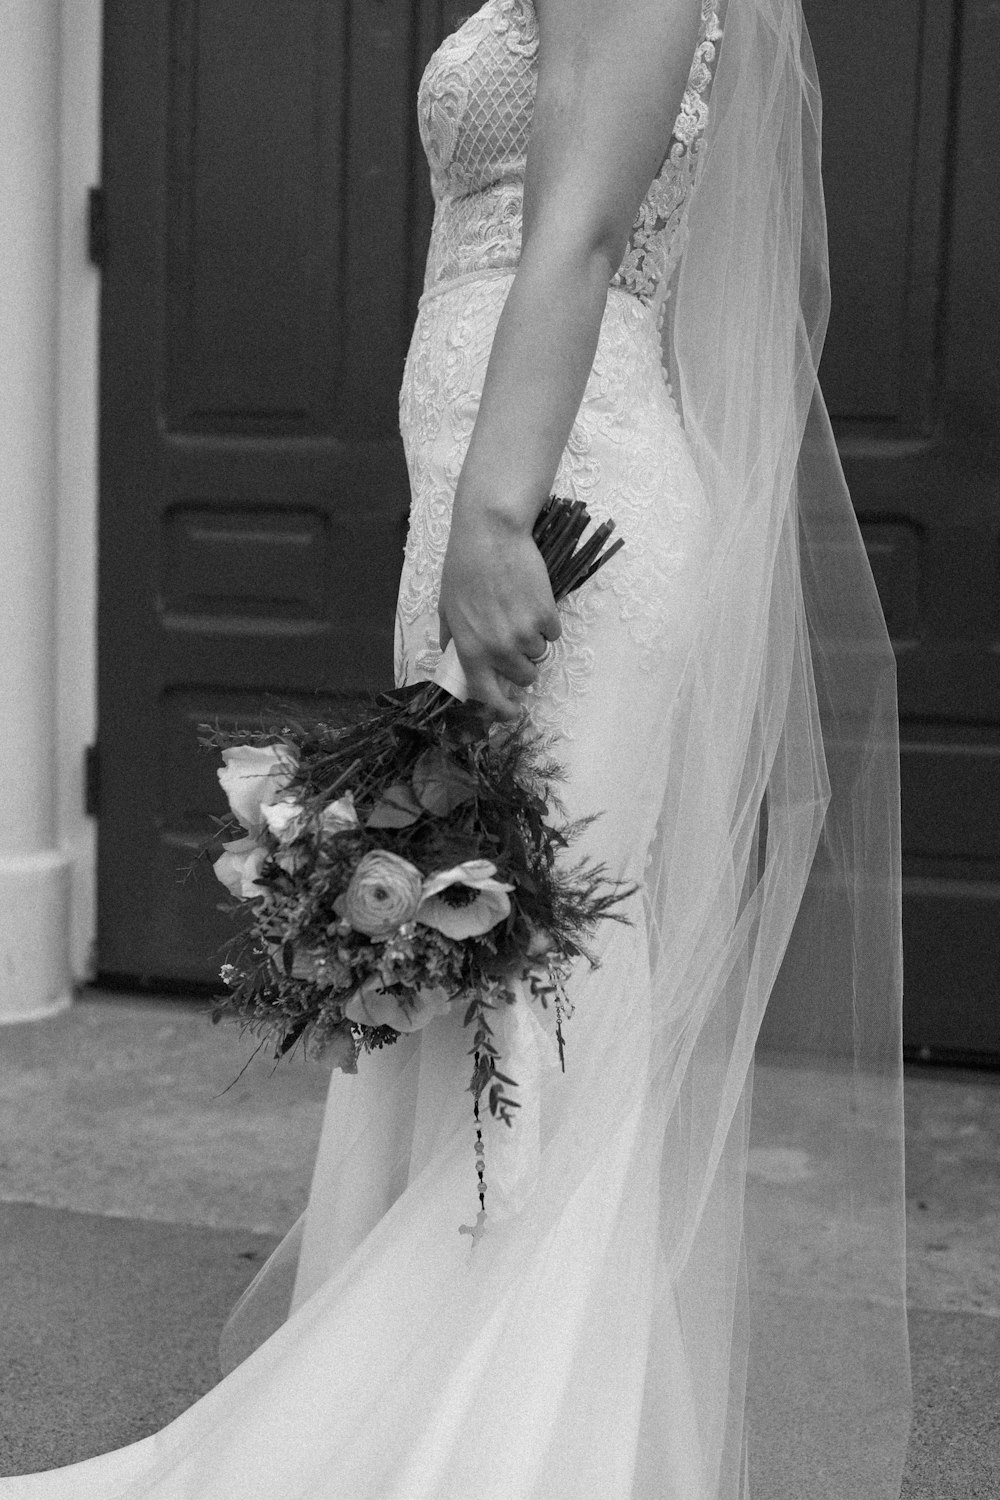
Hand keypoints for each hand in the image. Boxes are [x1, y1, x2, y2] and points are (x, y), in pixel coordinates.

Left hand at [438, 504, 561, 720]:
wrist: (491, 535)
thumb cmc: (464, 567)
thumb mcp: (448, 606)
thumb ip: (453, 638)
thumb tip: (454, 657)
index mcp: (471, 649)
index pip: (487, 695)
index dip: (502, 709)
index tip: (511, 711)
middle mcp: (499, 648)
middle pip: (524, 676)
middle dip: (522, 663)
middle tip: (515, 638)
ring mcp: (525, 634)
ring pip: (539, 653)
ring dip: (534, 640)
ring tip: (520, 610)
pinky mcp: (546, 616)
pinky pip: (553, 633)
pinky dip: (547, 621)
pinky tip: (532, 599)